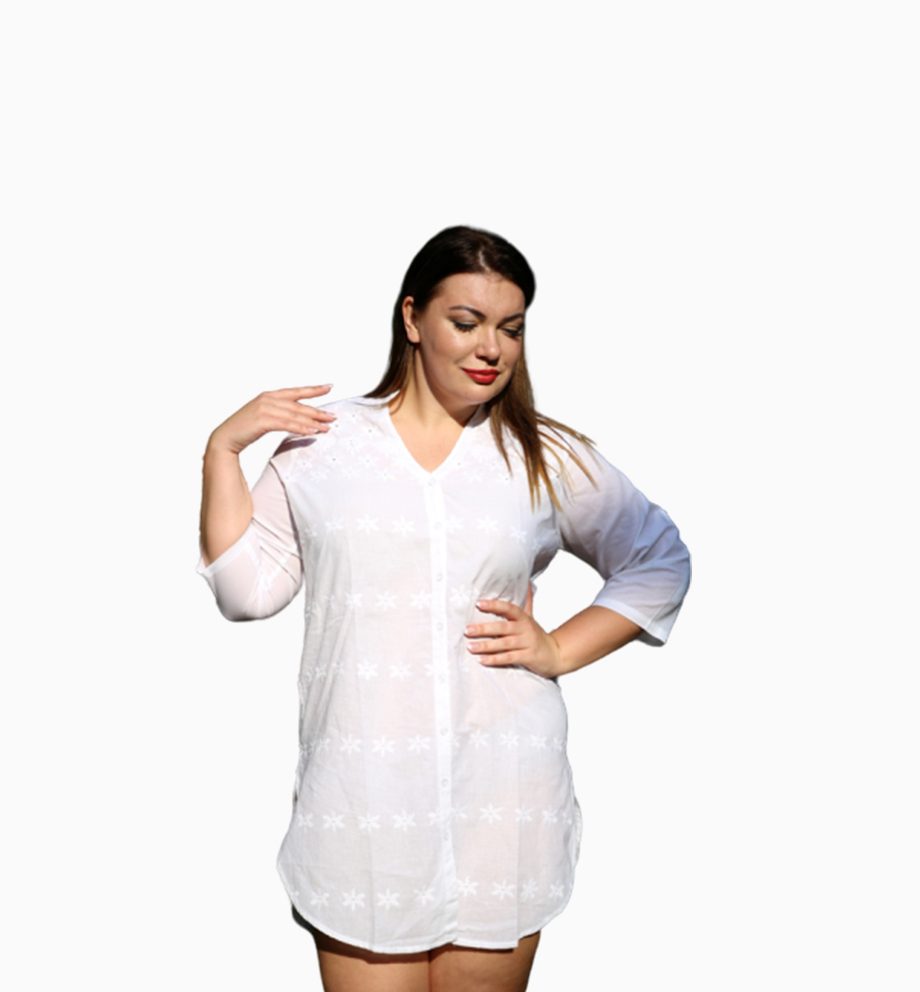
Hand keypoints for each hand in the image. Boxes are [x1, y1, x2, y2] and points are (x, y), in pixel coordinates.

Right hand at [207, 384, 336, 456]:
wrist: (225, 438)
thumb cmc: (244, 430)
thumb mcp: (263, 417)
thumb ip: (279, 414)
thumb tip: (298, 419)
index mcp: (269, 396)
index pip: (296, 391)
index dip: (313, 389)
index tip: (329, 387)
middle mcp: (268, 399)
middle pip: (298, 405)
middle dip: (317, 411)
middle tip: (333, 417)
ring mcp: (264, 409)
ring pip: (295, 415)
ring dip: (312, 422)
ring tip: (326, 427)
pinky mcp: (262, 420)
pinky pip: (287, 424)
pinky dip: (301, 428)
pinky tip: (312, 432)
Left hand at [464, 583, 563, 679]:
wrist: (555, 654)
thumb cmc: (536, 635)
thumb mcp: (531, 617)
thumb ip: (526, 600)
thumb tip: (526, 581)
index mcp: (523, 618)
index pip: (509, 608)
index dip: (494, 605)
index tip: (478, 603)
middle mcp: (525, 629)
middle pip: (503, 627)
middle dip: (484, 628)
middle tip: (467, 630)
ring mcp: (527, 643)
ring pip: (504, 644)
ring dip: (486, 646)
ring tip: (470, 647)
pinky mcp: (528, 657)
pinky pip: (509, 658)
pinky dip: (495, 659)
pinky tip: (482, 660)